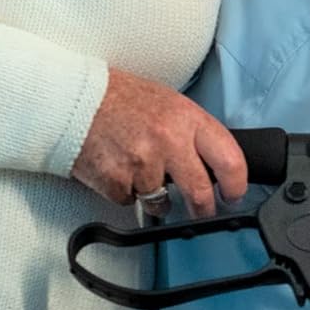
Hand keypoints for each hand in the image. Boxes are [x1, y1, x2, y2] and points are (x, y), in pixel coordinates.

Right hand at [71, 68, 247, 218]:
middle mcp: (168, 141)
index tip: (234, 195)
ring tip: (140, 171)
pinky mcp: (116, 181)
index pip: (229, 159)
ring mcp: (142, 163)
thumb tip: (214, 164)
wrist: (72, 98)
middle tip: (202, 211)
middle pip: (201, 193)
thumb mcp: (169, 103)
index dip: (237, 184)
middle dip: (204, 209)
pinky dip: (125, 192)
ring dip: (156, 197)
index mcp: (187, 119)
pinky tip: (118, 168)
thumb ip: (193, 133)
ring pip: (162, 202)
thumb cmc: (120, 98)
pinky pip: (130, 201)